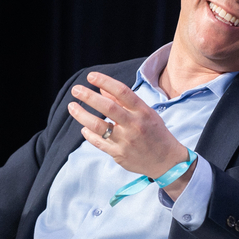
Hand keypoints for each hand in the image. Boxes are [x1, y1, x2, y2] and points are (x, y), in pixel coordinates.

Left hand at [68, 72, 194, 195]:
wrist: (166, 161)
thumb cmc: (155, 133)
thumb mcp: (145, 113)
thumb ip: (123, 101)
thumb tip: (101, 89)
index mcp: (143, 112)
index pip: (122, 92)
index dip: (105, 82)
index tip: (91, 76)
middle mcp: (134, 125)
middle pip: (108, 108)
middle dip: (89, 97)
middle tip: (76, 90)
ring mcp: (126, 141)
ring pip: (99, 126)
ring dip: (82, 115)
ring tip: (72, 107)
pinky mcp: (119, 155)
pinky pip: (99, 143)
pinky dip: (89, 134)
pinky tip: (83, 128)